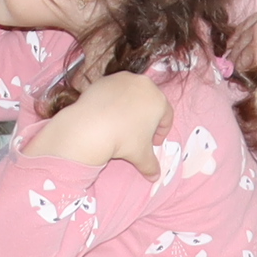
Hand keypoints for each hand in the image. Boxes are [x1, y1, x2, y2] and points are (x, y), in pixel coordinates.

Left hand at [23, 68, 164, 173]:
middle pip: (150, 102)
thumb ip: (151, 165)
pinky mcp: (104, 79)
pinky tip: (106, 116)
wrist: (90, 127)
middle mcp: (143, 84)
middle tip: (138, 134)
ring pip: (131, 95)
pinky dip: (113, 102)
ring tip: (121, 125)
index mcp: (158, 100)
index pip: (167, 116)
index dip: (161, 132)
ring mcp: (122, 79)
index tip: (152, 143)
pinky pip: (113, 92)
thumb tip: (155, 177)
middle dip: (146, 119)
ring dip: (130, 108)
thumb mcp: (141, 156)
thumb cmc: (123, 140)